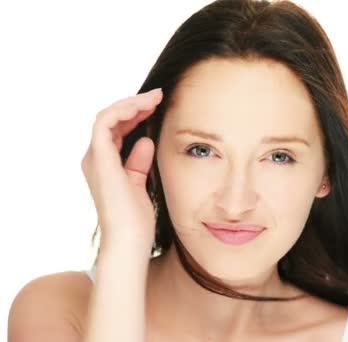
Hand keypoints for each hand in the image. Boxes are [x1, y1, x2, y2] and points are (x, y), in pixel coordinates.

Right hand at [81, 88, 162, 253]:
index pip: (117, 129)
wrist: (130, 239)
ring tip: (154, 99)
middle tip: (159, 96)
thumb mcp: (141, 182)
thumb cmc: (136, 218)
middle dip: (135, 104)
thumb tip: (146, 141)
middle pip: (112, 119)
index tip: (159, 106)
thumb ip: (140, 161)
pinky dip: (123, 110)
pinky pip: (105, 122)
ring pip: (107, 116)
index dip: (136, 114)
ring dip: (131, 103)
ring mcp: (95, 158)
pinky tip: (143, 107)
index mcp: (105, 164)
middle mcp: (96, 158)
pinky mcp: (100, 158)